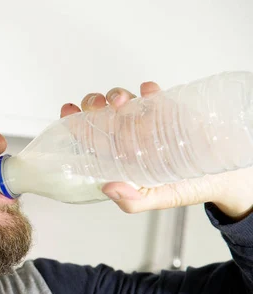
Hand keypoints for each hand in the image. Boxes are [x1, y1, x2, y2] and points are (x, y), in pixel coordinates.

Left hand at [61, 83, 252, 219]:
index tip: (67, 112)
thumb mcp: (160, 199)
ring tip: (122, 100)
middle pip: (101, 115)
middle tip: (96, 106)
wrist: (229, 178)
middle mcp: (131, 138)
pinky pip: (154, 95)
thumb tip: (108, 188)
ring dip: (116, 95)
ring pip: (122, 101)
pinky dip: (148, 90)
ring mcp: (149, 122)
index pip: (91, 140)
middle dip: (92, 105)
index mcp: (122, 158)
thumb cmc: (191, 188)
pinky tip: (148, 90)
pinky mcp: (170, 110)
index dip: (75, 125)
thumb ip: (134, 200)